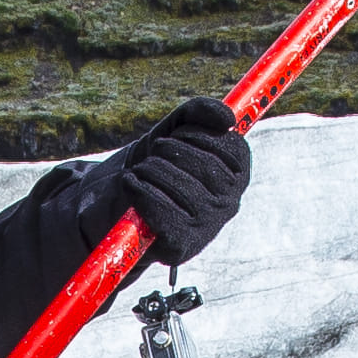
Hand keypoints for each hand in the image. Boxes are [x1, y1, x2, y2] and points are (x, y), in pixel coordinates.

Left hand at [114, 96, 249, 264]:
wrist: (120, 200)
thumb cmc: (156, 162)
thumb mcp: (177, 128)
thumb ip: (202, 112)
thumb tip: (228, 119)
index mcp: (237, 177)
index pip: (232, 147)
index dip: (197, 134)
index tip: (178, 136)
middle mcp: (229, 204)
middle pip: (204, 164)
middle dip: (169, 149)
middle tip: (154, 154)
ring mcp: (208, 227)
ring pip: (180, 184)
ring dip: (149, 168)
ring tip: (140, 171)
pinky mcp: (182, 245)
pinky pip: (161, 210)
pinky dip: (139, 190)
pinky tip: (132, 185)